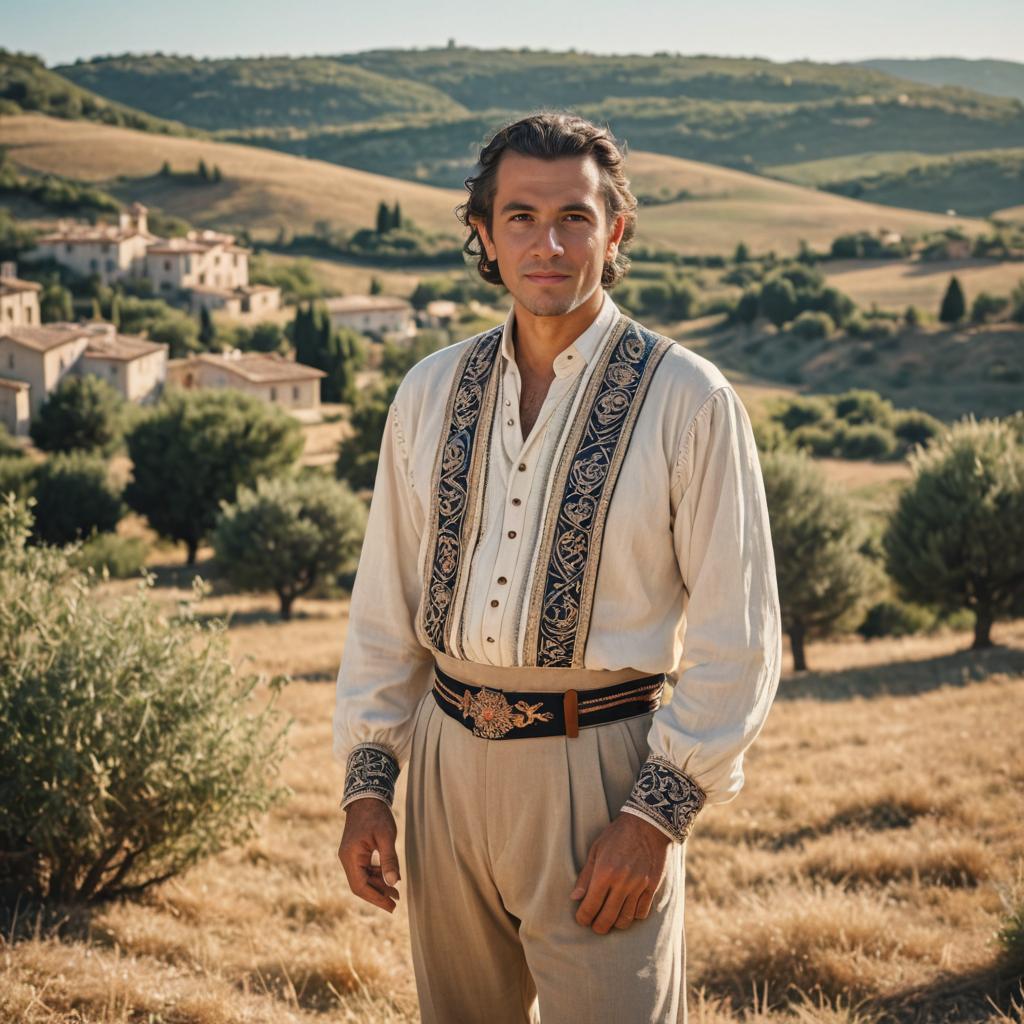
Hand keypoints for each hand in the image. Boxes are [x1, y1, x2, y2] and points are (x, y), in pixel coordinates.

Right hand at [337, 797, 401, 913]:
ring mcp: (350, 855)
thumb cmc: (376, 815)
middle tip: (396, 903)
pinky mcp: (355, 852)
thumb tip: (394, 883)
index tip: (391, 906)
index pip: (360, 886)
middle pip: (360, 885)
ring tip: (396, 892)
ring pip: (363, 878)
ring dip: (378, 886)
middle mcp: (347, 858)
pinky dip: (376, 875)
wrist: (367, 796)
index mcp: (350, 856)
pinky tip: (389, 877)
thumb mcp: (386, 837)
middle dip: (378, 894)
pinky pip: (364, 869)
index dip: (376, 898)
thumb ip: (389, 860)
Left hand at [570, 812, 670, 933]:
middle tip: (595, 926)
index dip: (583, 918)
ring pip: (626, 919)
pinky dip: (633, 916)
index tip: (581, 919)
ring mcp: (639, 886)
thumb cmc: (617, 834)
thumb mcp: (596, 850)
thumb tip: (575, 898)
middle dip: (598, 927)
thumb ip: (586, 875)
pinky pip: (642, 912)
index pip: (590, 906)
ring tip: (610, 920)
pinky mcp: (652, 887)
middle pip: (607, 918)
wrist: (648, 824)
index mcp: (604, 872)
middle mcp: (622, 882)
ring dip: (616, 924)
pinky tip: (627, 910)